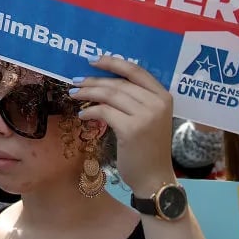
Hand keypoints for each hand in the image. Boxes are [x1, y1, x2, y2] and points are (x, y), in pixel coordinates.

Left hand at [70, 57, 174, 197]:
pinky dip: (90, 111)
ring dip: (87, 93)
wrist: (154, 177)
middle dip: (93, 80)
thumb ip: (135, 99)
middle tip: (76, 82)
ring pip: (109, 95)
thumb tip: (103, 82)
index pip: (136, 70)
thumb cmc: (148, 147)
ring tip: (74, 95)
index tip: (92, 60)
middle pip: (118, 83)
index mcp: (164, 96)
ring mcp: (146, 116)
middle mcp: (157, 103)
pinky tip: (82, 114)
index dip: (112, 62)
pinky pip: (104, 111)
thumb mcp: (149, 118)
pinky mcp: (131, 129)